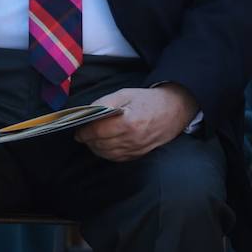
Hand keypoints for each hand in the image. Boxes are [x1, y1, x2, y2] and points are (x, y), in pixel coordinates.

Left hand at [75, 84, 197, 162]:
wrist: (173, 111)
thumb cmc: (148, 100)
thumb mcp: (126, 94)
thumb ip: (105, 102)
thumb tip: (87, 112)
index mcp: (129, 122)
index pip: (99, 131)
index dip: (85, 132)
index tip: (77, 130)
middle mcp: (133, 139)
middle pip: (101, 144)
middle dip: (88, 140)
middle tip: (81, 134)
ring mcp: (136, 149)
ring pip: (107, 154)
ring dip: (95, 148)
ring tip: (90, 139)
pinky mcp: (138, 155)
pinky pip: (116, 158)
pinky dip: (106, 153)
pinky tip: (102, 145)